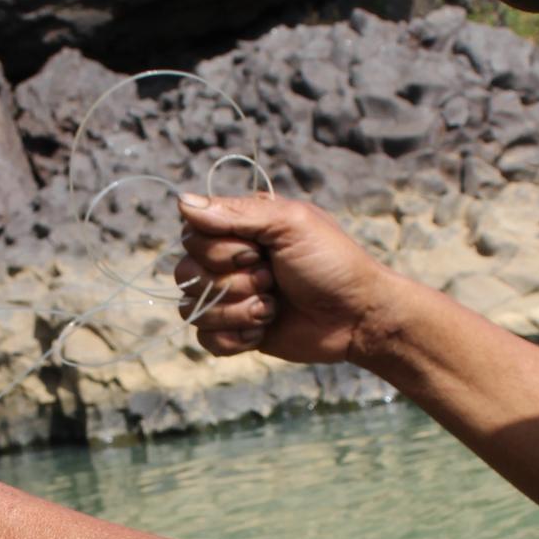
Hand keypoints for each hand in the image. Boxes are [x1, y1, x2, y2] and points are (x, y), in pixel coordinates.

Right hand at [174, 194, 402, 366]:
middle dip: (233, 283)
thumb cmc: (332, 263)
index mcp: (239, 228)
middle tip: (272, 281)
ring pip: (193, 308)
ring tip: (272, 309)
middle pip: (186, 273)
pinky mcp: (235, 330)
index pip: (192, 235)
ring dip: (236, 312)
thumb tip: (181, 200)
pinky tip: (262, 331)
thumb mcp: (290, 224)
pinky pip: (204, 338)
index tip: (257, 252)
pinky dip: (233, 338)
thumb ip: (236, 213)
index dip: (219, 251)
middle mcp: (228, 260)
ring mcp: (230, 296)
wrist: (358, 316)